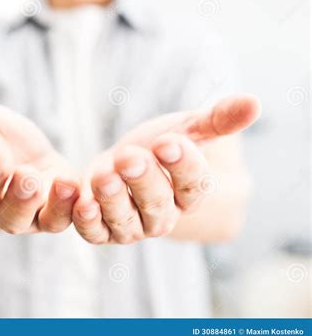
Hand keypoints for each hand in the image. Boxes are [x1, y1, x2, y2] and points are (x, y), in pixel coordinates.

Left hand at [72, 95, 260, 243]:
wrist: (124, 160)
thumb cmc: (157, 146)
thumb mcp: (185, 128)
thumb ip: (215, 120)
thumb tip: (253, 102)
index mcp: (188, 193)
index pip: (194, 186)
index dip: (183, 165)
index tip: (169, 142)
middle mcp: (162, 215)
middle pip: (158, 204)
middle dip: (144, 180)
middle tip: (130, 156)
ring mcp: (131, 225)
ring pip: (126, 222)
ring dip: (113, 200)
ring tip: (104, 175)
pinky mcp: (101, 228)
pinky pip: (95, 232)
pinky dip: (87, 221)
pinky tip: (81, 201)